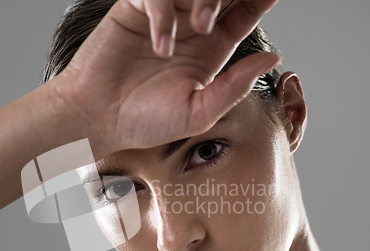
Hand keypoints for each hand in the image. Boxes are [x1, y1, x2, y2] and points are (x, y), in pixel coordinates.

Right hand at [51, 0, 279, 155]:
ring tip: (201, 27)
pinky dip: (164, 12)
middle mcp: (190, 28)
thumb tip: (272, 58)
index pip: (246, 11)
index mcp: (211, 50)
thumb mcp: (198, 112)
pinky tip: (160, 45)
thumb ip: (234, 86)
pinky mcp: (133, 11)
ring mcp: (163, 17)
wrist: (97, 119)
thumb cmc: (144, 121)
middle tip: (222, 19)